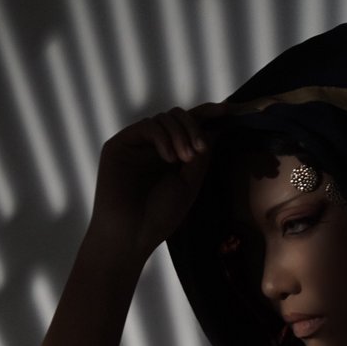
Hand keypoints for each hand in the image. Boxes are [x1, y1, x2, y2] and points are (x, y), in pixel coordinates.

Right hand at [90, 102, 229, 263]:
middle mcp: (152, 147)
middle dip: (194, 127)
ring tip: (185, 158)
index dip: (207, 115)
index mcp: (170, 156)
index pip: (188, 127)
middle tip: (199, 151)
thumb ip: (200, 156)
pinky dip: (163, 136)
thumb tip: (215, 129)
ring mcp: (136, 145)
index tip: (227, 111)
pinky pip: (147, 126)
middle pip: (177, 117)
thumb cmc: (160, 216)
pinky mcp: (119, 145)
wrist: (131, 235)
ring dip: (180, 133)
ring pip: (164, 118)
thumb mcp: (189, 183)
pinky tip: (169, 157)